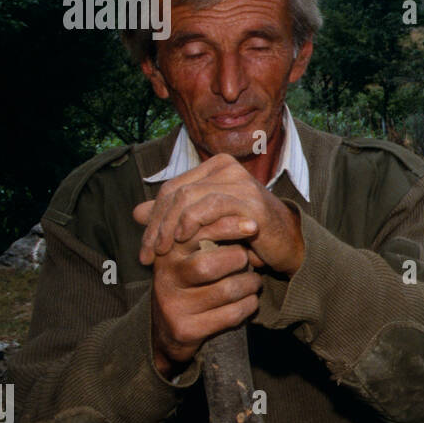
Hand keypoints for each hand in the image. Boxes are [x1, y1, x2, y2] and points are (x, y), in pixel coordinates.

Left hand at [132, 153, 304, 275]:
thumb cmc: (246, 234)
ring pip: (188, 197)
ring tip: (162, 252)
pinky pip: (211, 206)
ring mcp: (240, 181)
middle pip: (176, 192)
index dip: (153, 219)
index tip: (143, 250)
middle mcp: (227, 168)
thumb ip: (173, 215)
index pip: (171, 188)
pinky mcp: (249, 200)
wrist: (287, 245)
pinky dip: (192, 222)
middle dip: (157, 226)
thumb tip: (136, 212)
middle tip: (147, 255)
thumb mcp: (205, 224)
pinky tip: (183, 239)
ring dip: (169, 227)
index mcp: (215, 168)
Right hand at [145, 239, 261, 379]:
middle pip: (209, 265)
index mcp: (167, 252)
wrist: (168, 329)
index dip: (227, 227)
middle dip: (240, 260)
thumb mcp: (192, 253)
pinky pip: (231, 314)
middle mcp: (166, 277)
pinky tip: (249, 301)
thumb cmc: (191, 280)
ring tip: (254, 281)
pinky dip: (249, 305)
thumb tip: (241, 209)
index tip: (253, 225)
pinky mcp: (186, 329)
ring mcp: (174, 306)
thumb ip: (208, 231)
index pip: (196, 233)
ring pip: (227, 290)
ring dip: (250, 284)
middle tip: (252, 261)